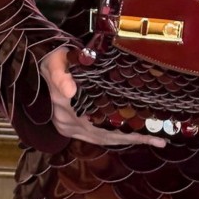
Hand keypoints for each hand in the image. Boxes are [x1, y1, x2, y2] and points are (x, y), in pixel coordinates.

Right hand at [40, 47, 165, 147]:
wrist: (38, 61)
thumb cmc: (53, 58)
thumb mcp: (55, 62)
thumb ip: (60, 76)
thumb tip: (69, 91)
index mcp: (65, 110)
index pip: (101, 128)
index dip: (125, 133)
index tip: (147, 134)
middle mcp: (67, 123)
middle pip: (105, 137)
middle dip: (132, 138)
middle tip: (159, 139)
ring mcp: (68, 126)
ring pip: (102, 139)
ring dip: (126, 140)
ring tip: (153, 139)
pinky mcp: (70, 126)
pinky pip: (96, 135)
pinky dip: (114, 137)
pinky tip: (132, 135)